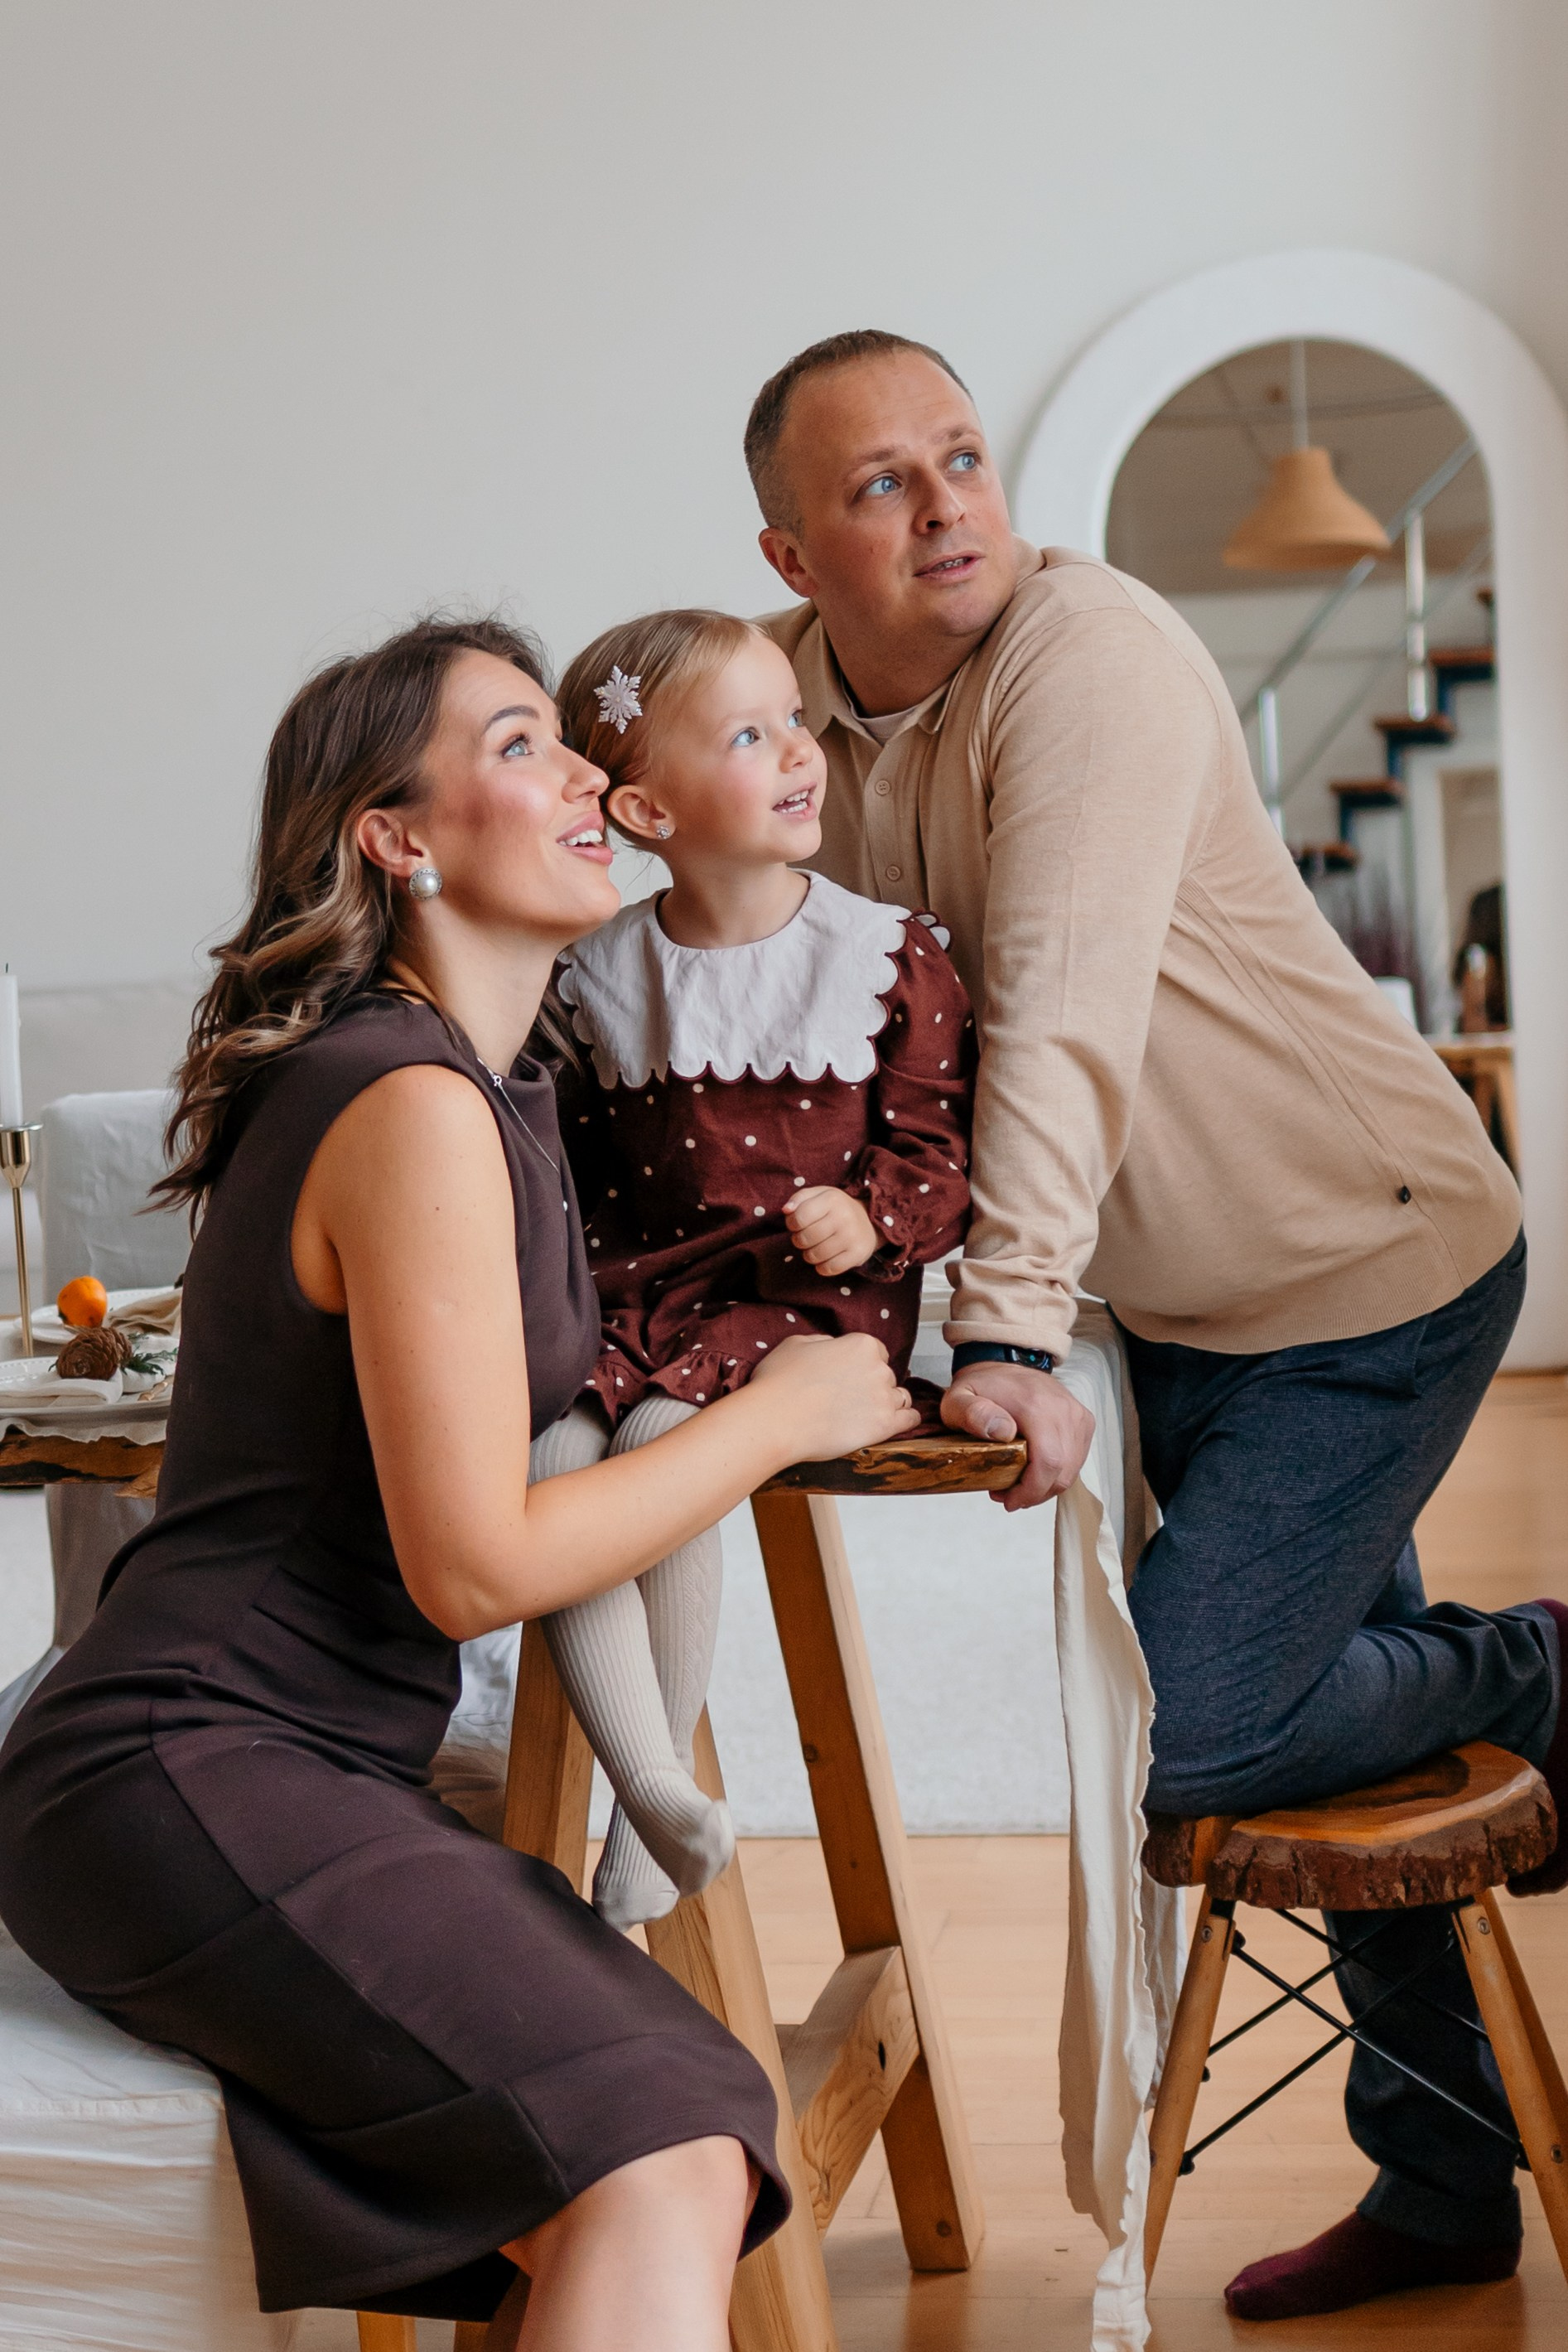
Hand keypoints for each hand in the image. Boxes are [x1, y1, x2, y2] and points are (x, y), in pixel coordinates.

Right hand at [751, 1332, 920, 1458]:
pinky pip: (909, 1419)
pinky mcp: (884, 1426)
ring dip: (887, 1402)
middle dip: (872, 1385)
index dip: (862, 1365)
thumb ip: (824, 1342)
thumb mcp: (796, 1344)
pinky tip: (894, 1422)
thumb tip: (832, 1347)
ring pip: (900, 1397)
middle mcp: (878, 1368)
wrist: (775, 1420)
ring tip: (868, 1412)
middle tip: (850, 1398)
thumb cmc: (779, 1382)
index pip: (875, 1352)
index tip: (851, 1376)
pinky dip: (905, 1420)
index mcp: (861, 1345)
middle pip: (886, 1375)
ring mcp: (884, 1398)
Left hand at [783, 1185, 879, 1277]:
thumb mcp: (819, 1195)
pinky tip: (825, 1259)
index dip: (792, 1224)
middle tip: (806, 1238)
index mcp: (832, 1199)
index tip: (797, 1225)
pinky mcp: (857, 1254)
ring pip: (815, 1255)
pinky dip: (822, 1267)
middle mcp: (843, 1217)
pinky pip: (829, 1268)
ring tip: (815, 1248)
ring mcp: (851, 1237)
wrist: (868, 1221)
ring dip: (809, 1255)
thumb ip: (799, 1198)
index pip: (799, 1217)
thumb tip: (786, 1210)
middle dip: (799, 1241)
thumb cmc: (836, 1209)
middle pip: (805, 1238)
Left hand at [941, 1360, 1094, 1510]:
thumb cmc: (981, 1385)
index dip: (1032, 1490)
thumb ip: (972, 1414)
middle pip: (1062, 1471)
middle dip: (1035, 1493)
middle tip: (1008, 1496)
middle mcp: (1063, 1408)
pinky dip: (1058, 1473)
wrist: (1003, 1362)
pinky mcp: (1083, 1421)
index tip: (1009, 1500)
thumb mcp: (958, 1399)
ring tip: (1019, 1485)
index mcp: (1035, 1405)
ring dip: (1046, 1486)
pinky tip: (1035, 1472)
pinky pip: (1077, 1459)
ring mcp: (1077, 1414)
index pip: (1048, 1461)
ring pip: (1072, 1469)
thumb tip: (1003, 1432)